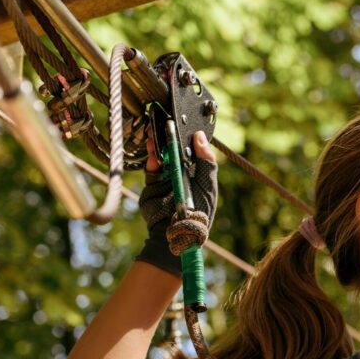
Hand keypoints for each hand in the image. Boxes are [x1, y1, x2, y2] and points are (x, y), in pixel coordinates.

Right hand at [135, 129, 217, 275]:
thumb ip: (207, 163)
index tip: (182, 124)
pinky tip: (154, 152)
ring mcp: (165, 178)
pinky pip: (151, 168)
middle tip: (166, 124)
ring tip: (157, 134)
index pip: (190, 150)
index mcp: (195, 172)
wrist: (178, 234)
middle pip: (173, 150)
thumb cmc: (199, 214)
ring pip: (160, 156)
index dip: (186, 137)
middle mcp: (180, 172)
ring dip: (158, 145)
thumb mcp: (208, 187)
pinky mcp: (152, 185)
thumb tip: (200, 137)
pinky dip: (151, 159)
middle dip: (168, 137)